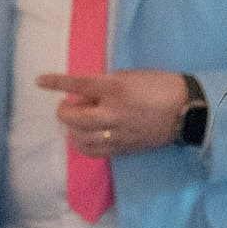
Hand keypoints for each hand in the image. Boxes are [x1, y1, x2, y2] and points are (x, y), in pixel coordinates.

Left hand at [38, 70, 189, 157]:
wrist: (186, 111)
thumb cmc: (159, 86)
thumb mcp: (130, 76)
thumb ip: (105, 85)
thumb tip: (83, 95)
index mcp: (116, 89)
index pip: (78, 85)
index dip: (56, 83)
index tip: (40, 81)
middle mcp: (113, 113)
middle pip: (74, 118)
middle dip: (64, 111)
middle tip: (66, 105)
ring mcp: (118, 134)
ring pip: (81, 138)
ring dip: (72, 129)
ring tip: (77, 121)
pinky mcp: (123, 148)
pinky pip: (94, 151)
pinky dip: (83, 144)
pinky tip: (85, 136)